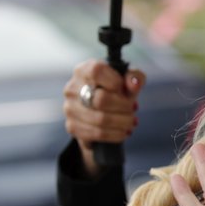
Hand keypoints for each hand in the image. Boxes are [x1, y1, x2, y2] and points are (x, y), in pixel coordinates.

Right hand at [62, 59, 144, 176]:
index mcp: (84, 71)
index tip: (125, 89)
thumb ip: (134, 77)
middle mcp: (72, 88)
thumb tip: (134, 85)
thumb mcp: (129, 80)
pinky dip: (116, 134)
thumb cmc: (117, 91)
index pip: (97, 71)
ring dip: (123, 122)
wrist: (103, 112)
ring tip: (131, 121)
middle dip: (124, 106)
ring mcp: (70, 108)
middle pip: (101, 99)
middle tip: (133, 108)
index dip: (116, 82)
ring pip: (101, 119)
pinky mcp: (73, 126)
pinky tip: (124, 131)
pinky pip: (98, 133)